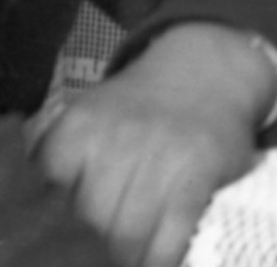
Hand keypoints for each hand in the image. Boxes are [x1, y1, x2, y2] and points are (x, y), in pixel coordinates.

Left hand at [35, 22, 276, 266]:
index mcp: (79, 129)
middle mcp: (119, 139)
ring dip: (122, 257)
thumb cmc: (135, 107)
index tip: (61, 237)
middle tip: (91, 251)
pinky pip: (172, 233)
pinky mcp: (199, 170)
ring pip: (128, 235)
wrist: (204, 68)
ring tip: (120, 258)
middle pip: (87, 224)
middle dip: (87, 247)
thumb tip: (32, 217)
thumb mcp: (86, 120)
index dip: (54, 228)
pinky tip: (152, 259)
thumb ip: (55, 165)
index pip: (49, 203)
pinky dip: (159, 257)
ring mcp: (163, 155)